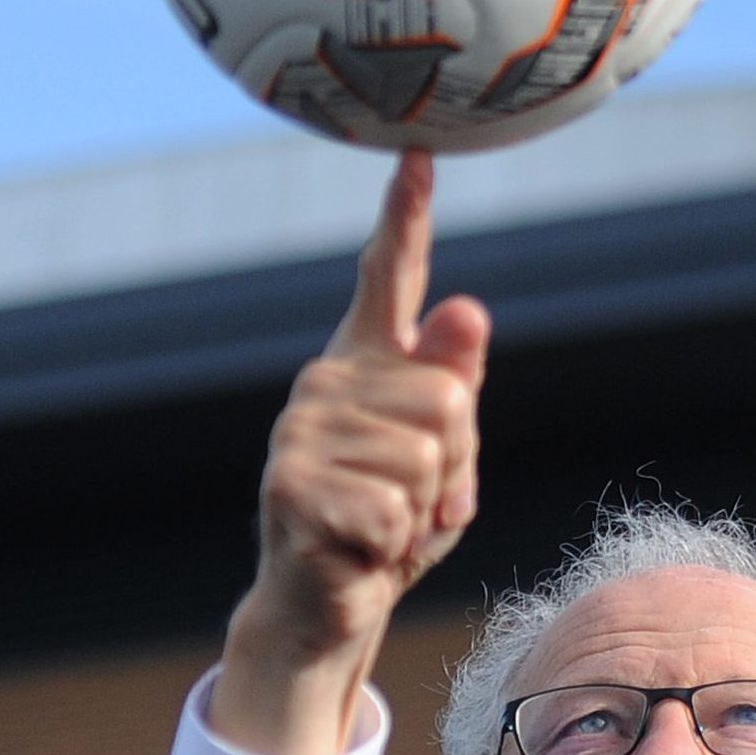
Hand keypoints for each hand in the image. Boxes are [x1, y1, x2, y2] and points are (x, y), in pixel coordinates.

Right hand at [207, 152, 491, 754]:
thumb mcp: (447, 455)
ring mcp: (301, 431)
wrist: (330, 603)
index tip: (417, 151)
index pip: (388, 277)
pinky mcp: (290, 486)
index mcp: (367, 365)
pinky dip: (396, 544)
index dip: (404, 214)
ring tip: (384, 524)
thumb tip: (465, 306)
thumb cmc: (393, 523)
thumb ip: (456, 383)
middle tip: (413, 500)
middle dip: (453, 466)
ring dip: (425, 510)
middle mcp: (326, 383)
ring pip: (427, 458)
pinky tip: (360, 549)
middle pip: (449, 399)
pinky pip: (395, 509)